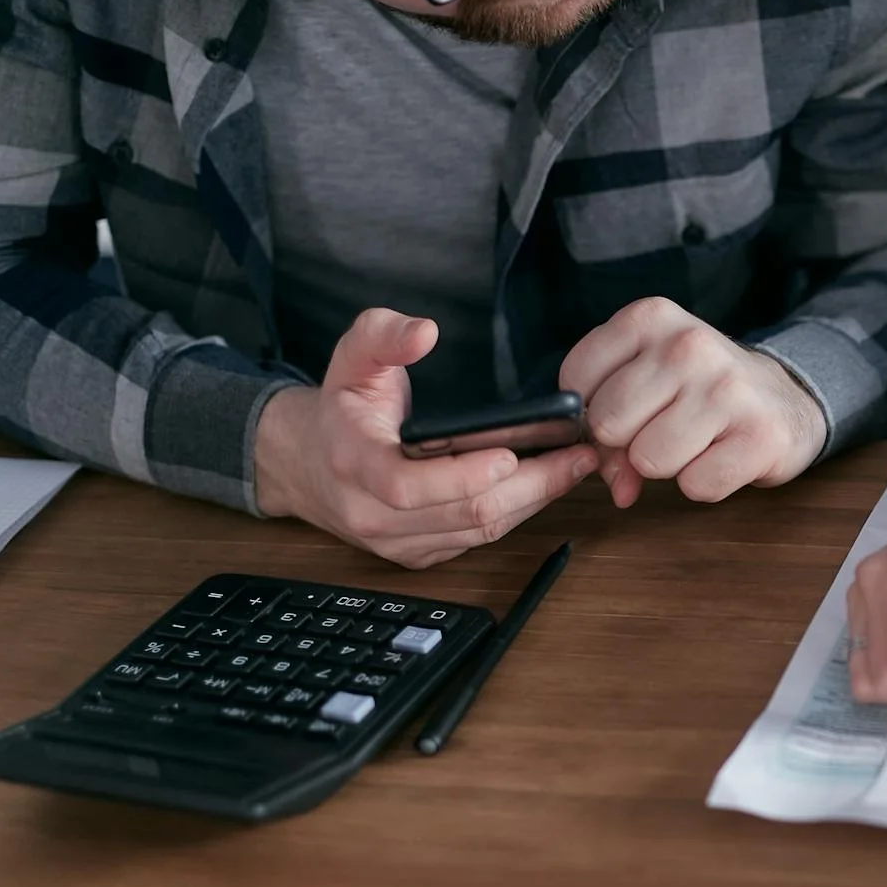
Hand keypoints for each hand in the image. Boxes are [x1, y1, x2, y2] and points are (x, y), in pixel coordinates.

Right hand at [254, 308, 598, 567]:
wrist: (309, 465)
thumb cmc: (341, 409)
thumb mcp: (350, 358)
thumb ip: (383, 335)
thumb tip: (424, 332)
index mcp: (353, 463)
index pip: (407, 485)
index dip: (462, 475)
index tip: (510, 453)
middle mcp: (373, 513)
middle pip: (464, 512)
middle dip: (530, 485)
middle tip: (578, 454)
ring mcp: (397, 541)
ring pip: (479, 531)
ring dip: (535, 501)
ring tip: (576, 466)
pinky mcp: (420, 554)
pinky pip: (478, 540)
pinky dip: (519, 514)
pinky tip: (547, 485)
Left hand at [560, 297, 825, 506]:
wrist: (785, 399)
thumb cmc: (703, 391)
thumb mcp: (648, 379)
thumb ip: (609, 425)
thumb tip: (617, 486)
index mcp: (651, 318)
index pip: (576, 381)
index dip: (591, 412)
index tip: (625, 412)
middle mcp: (689, 345)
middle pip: (609, 424)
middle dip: (628, 443)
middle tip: (662, 430)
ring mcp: (728, 389)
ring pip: (649, 460)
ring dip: (668, 465)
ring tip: (696, 441)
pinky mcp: (759, 436)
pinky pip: (696, 486)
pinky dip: (704, 484)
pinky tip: (722, 456)